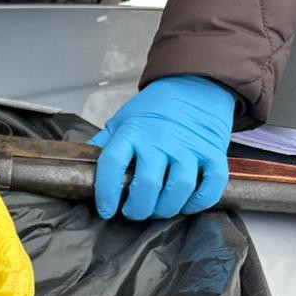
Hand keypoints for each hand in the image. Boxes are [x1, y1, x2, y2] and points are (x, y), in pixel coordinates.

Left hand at [87, 75, 234, 219]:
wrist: (194, 84)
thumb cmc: (155, 108)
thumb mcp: (123, 119)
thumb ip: (104, 143)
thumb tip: (82, 166)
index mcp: (132, 131)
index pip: (112, 164)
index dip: (106, 193)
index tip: (106, 209)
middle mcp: (160, 139)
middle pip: (147, 185)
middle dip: (137, 209)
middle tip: (133, 212)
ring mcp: (189, 146)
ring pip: (178, 189)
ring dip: (165, 209)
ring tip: (157, 209)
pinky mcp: (212, 153)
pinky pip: (210, 186)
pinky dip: (198, 202)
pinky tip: (185, 204)